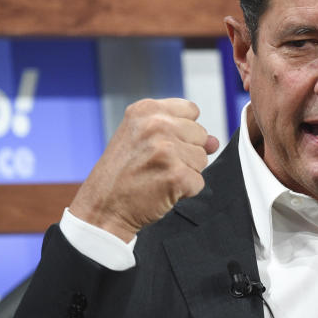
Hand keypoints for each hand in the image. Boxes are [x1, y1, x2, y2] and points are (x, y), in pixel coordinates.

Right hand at [69, 98, 219, 241]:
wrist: (102, 208)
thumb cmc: (122, 174)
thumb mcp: (142, 140)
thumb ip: (180, 133)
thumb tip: (214, 141)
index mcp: (146, 110)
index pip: (191, 110)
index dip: (183, 131)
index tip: (162, 144)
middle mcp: (157, 125)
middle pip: (201, 134)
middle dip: (186, 152)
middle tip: (156, 164)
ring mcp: (168, 150)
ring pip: (202, 159)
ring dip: (186, 172)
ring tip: (158, 176)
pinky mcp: (177, 175)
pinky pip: (199, 182)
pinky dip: (185, 191)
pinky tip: (162, 190)